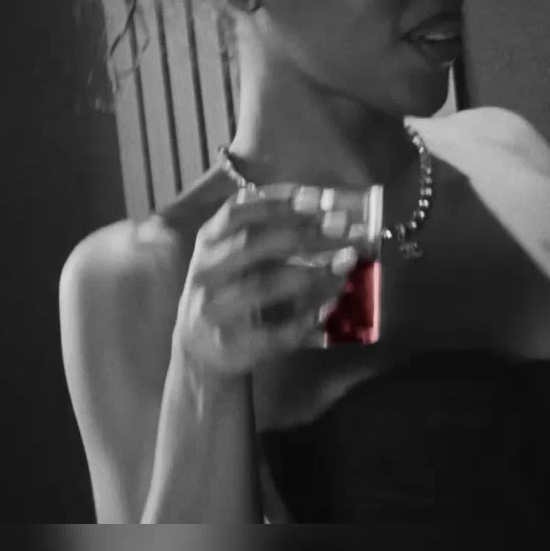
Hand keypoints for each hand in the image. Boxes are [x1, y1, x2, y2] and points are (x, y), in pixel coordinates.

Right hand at [173, 194, 357, 378]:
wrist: (202, 352)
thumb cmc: (232, 292)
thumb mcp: (240, 258)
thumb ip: (274, 236)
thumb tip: (333, 218)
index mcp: (209, 242)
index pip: (237, 211)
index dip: (277, 201)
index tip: (319, 198)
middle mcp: (206, 272)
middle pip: (253, 243)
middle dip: (304, 232)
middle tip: (345, 228)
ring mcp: (213, 310)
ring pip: (263, 285)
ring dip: (312, 272)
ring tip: (347, 263)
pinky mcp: (230, 345)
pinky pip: (273, 331)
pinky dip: (304, 319)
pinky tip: (330, 308)